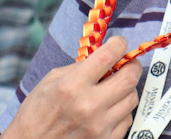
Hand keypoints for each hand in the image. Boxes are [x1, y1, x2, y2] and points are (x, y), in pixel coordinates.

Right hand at [2, 36, 141, 138]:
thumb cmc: (37, 113)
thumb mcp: (51, 81)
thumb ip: (79, 68)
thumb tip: (103, 58)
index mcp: (72, 86)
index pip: (106, 57)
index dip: (119, 45)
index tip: (120, 43)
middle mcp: (89, 105)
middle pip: (128, 78)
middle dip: (133, 65)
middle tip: (129, 62)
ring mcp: (99, 126)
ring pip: (132, 98)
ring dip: (127, 88)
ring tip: (116, 87)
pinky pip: (127, 119)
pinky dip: (122, 110)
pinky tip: (110, 107)